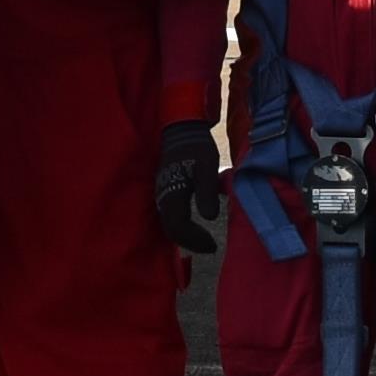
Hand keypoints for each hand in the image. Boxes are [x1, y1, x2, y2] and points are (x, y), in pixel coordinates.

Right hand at [152, 125, 223, 257]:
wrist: (182, 128)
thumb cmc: (196, 146)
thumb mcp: (207, 165)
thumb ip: (207, 191)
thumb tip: (209, 218)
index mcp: (171, 191)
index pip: (178, 225)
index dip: (194, 239)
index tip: (212, 245)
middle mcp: (163, 196)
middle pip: (171, 228)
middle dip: (190, 241)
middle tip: (210, 247)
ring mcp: (163, 193)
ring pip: (170, 222)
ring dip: (186, 235)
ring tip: (205, 240)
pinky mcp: (166, 189)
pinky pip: (171, 214)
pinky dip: (183, 225)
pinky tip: (196, 225)